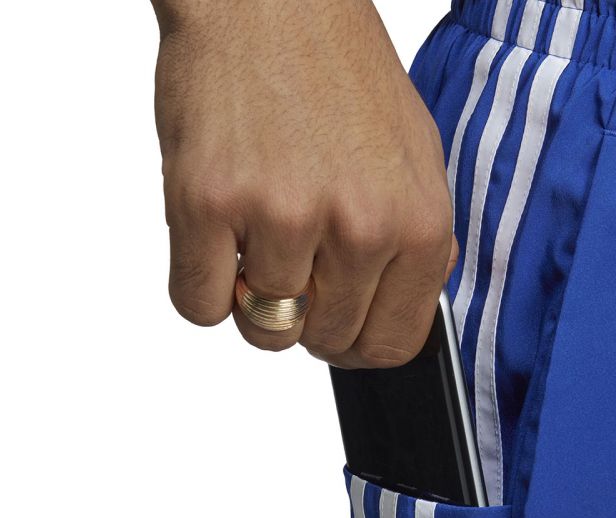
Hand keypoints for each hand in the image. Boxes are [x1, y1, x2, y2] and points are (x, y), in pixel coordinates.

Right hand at [151, 0, 457, 367]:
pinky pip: (197, 305)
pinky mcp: (208, 202)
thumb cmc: (340, 75)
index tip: (334, 329)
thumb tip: (397, 316)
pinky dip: (201, 286)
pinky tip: (216, 240)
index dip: (355, 346)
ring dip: (250, 300)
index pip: (390, 344)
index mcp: (418, 225)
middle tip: (289, 267)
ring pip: (262, 330)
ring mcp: (283, 216)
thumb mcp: (415, 161)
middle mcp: (359, 228)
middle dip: (302, 319)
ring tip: (253, 241)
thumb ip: (414, 249)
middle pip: (322, 342)